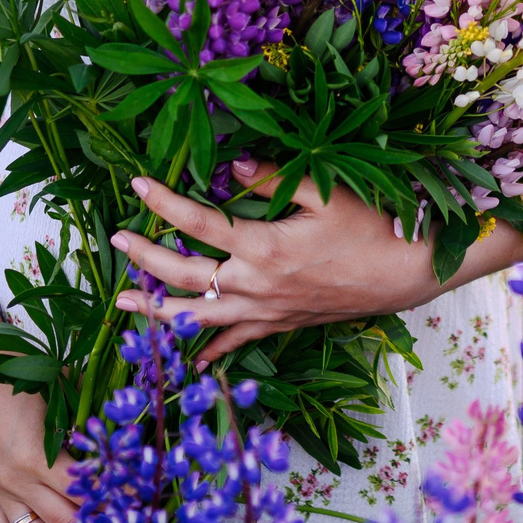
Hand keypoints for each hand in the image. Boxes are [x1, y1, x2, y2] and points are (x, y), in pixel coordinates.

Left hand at [109, 159, 439, 361]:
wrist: (406, 273)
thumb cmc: (372, 227)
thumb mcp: (326, 192)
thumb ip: (276, 178)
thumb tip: (234, 163)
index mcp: (264, 247)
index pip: (199, 223)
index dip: (164, 204)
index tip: (138, 186)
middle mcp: (257, 285)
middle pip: (186, 276)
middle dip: (145, 260)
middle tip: (116, 242)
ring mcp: (267, 311)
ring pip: (200, 318)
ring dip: (158, 311)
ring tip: (125, 304)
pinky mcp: (281, 325)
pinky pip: (236, 343)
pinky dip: (209, 351)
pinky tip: (187, 359)